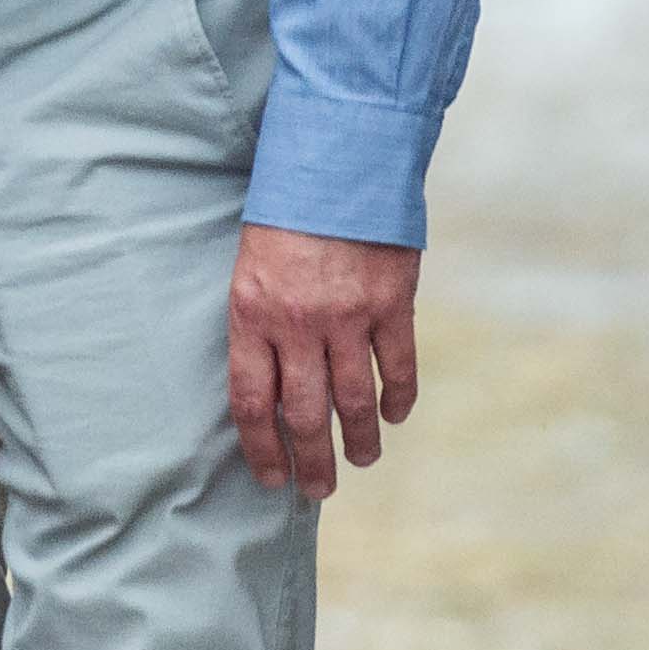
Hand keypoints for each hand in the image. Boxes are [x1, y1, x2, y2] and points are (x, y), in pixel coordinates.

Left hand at [226, 223, 420, 499]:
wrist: (336, 159)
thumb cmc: (284, 212)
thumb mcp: (251, 264)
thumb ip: (260, 323)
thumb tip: (274, 388)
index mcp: (252, 313)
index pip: (253, 402)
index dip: (263, 449)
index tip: (272, 478)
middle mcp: (298, 322)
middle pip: (305, 414)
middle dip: (313, 462)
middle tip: (319, 490)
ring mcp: (348, 315)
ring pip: (353, 400)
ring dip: (359, 441)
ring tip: (361, 460)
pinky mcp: (391, 303)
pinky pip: (397, 367)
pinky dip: (397, 399)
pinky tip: (394, 417)